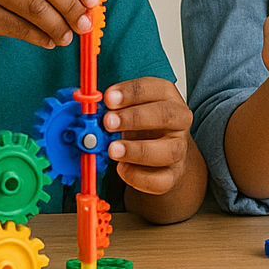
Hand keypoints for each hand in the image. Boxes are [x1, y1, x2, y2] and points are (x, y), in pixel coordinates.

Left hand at [102, 78, 192, 194]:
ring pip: (169, 150)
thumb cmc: (142, 125)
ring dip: (137, 150)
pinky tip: (122, 169)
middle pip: (165, 116)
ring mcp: (178, 148)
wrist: (160, 151)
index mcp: (168, 97)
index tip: (109, 98)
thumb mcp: (129, 108)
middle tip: (108, 122)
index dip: (131, 92)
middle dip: (135, 118)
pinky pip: (161, 180)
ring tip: (113, 150)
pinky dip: (139, 176)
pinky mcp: (173, 174)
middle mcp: (179, 120)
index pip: (155, 88)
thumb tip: (89, 110)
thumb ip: (113, 107)